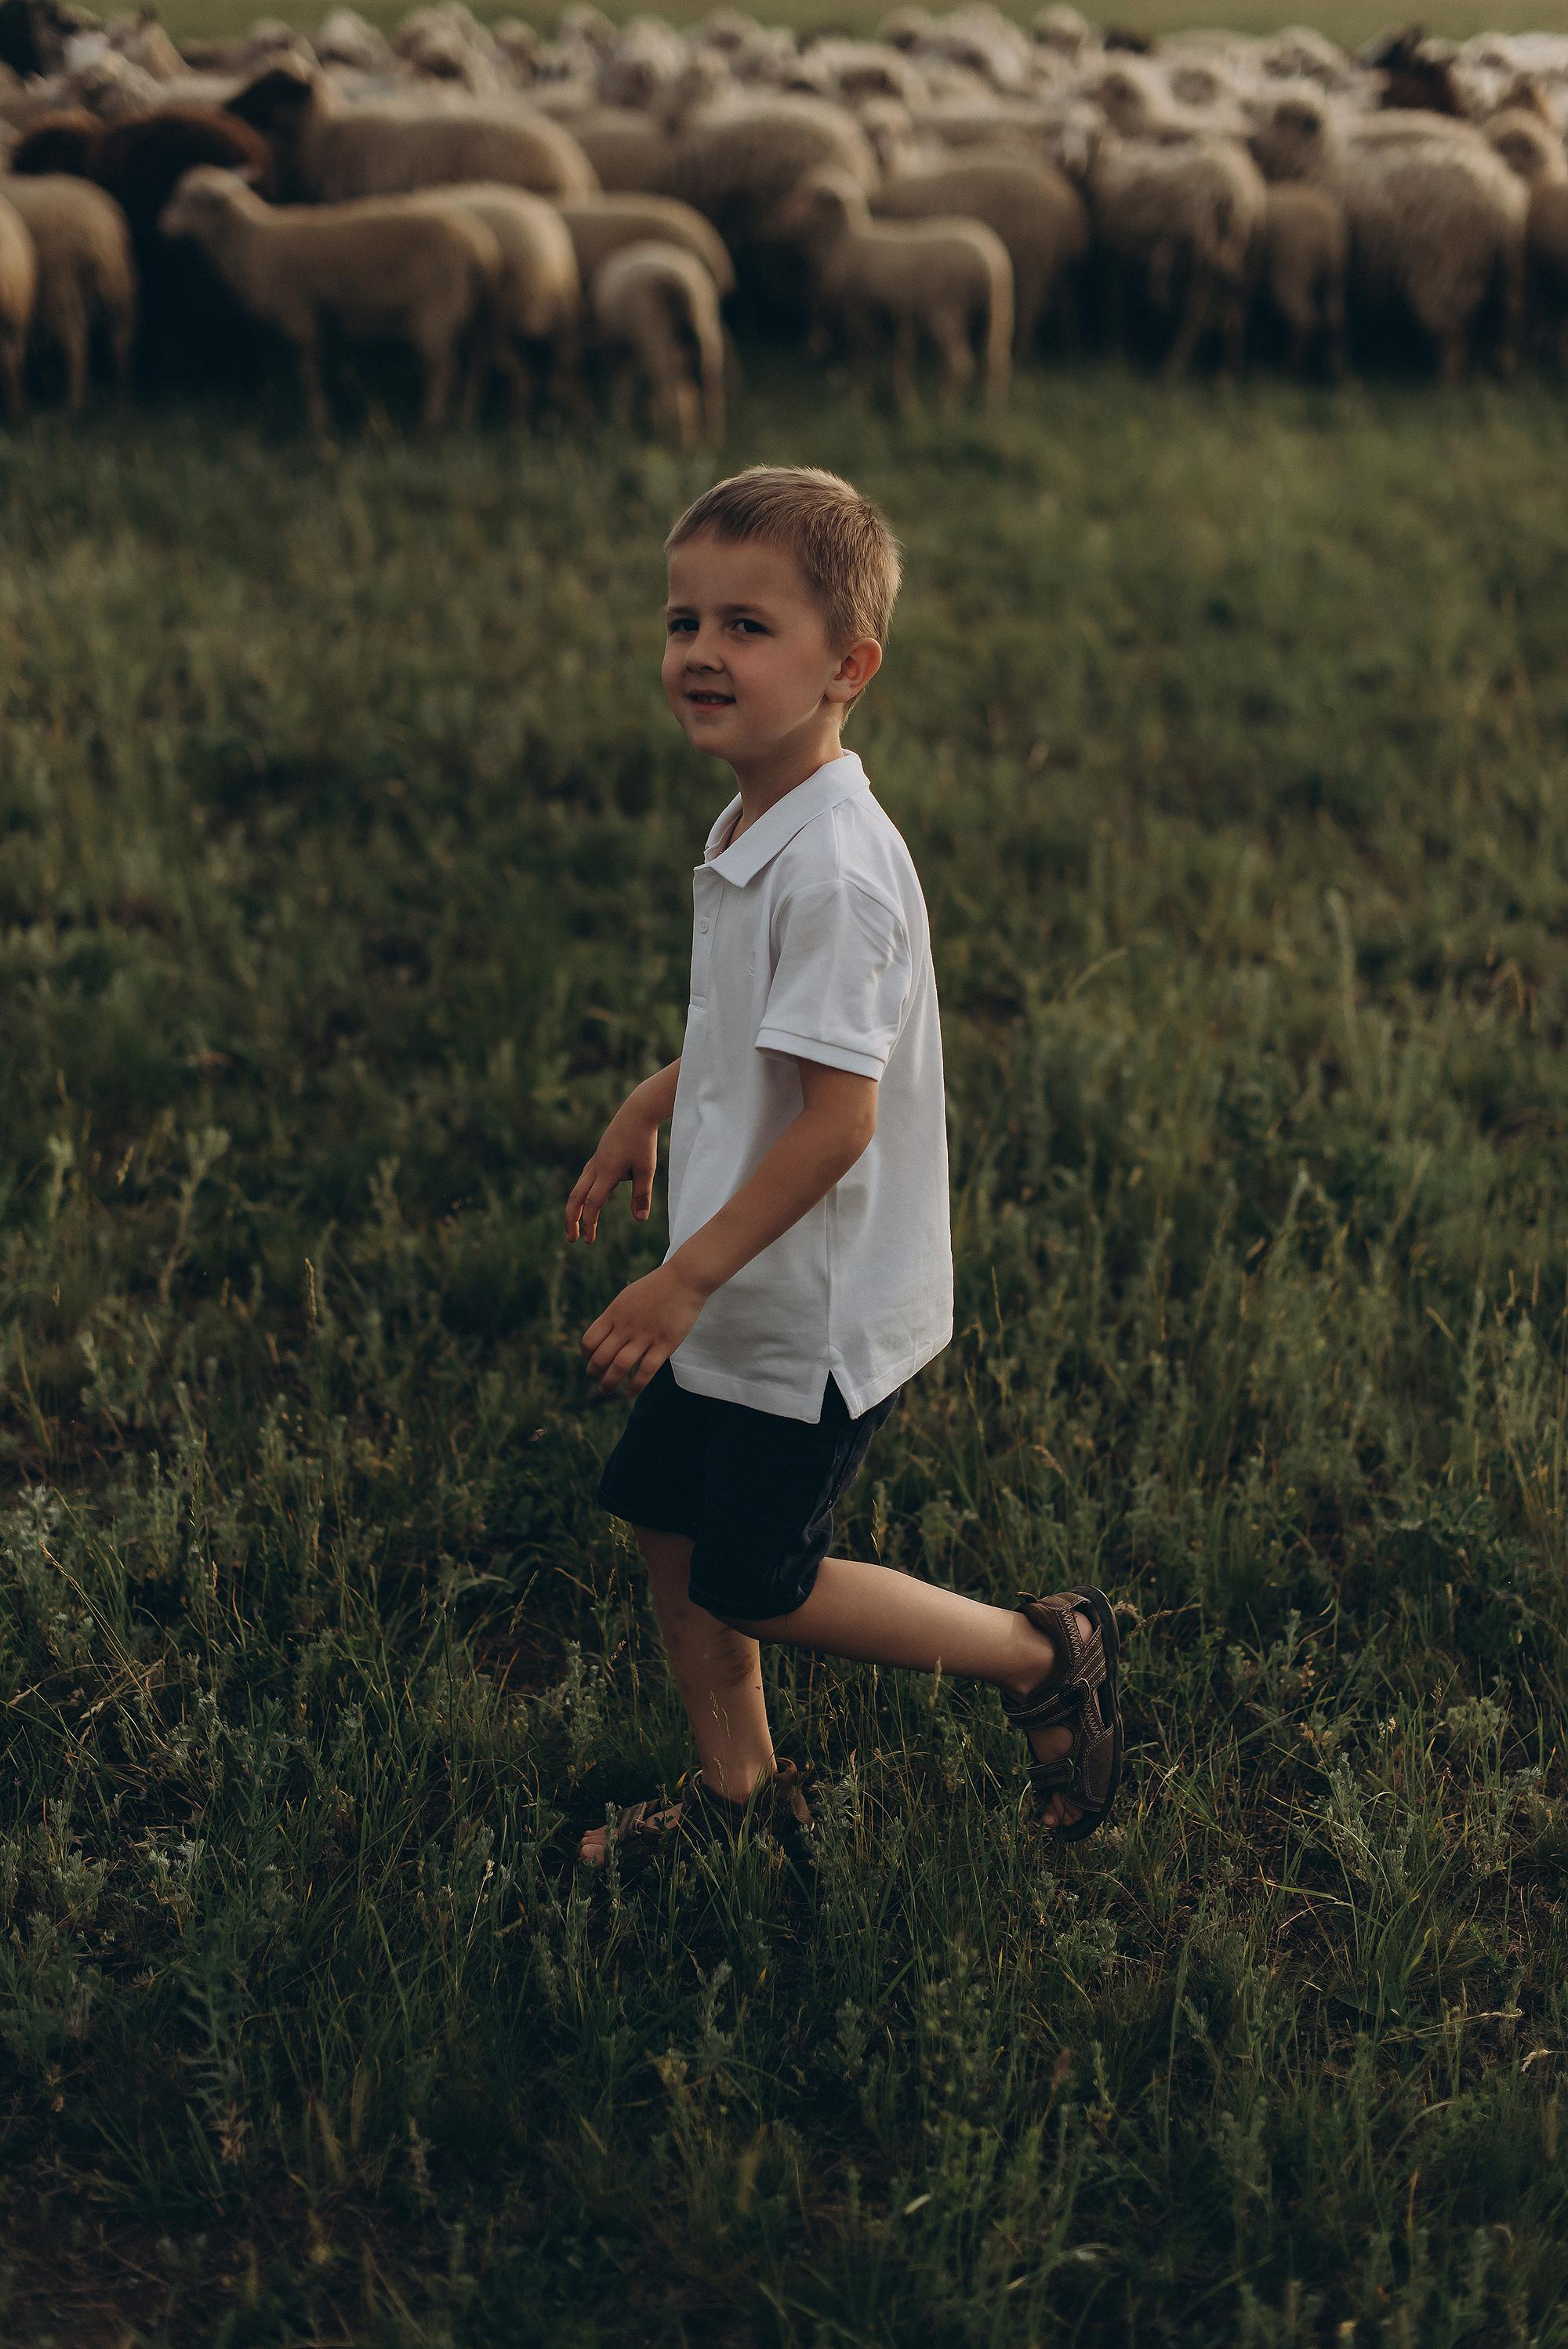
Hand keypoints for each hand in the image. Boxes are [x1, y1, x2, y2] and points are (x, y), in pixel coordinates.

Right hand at [565, 1096, 658, 1241]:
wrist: (637, 1111)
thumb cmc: (644, 1141)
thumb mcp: (647, 1170)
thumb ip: (641, 1195)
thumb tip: (640, 1220)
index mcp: (607, 1172)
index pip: (592, 1203)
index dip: (589, 1223)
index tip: (589, 1240)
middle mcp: (596, 1167)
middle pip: (576, 1197)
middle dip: (572, 1219)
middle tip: (571, 1238)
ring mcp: (596, 1160)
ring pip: (579, 1187)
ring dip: (575, 1207)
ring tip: (577, 1223)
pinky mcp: (599, 1155)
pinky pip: (586, 1177)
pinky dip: (583, 1192)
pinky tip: (589, 1197)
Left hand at [580, 1261, 708, 1396]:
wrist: (684, 1279)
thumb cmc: (656, 1288)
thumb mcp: (627, 1297)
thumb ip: (615, 1316)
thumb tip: (604, 1336)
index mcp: (614, 1313)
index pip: (589, 1340)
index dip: (586, 1355)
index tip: (590, 1360)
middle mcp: (626, 1326)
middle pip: (601, 1357)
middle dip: (594, 1373)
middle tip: (596, 1380)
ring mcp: (646, 1336)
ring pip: (620, 1366)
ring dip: (609, 1382)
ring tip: (606, 1390)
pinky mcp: (665, 1344)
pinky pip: (646, 1370)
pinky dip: (635, 1385)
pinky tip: (630, 1392)